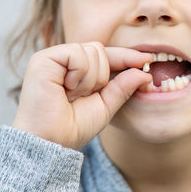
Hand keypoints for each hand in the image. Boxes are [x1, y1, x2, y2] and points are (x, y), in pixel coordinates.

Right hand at [12, 42, 151, 149]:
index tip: (148, 60)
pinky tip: (65, 89)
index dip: (126, 57)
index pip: (105, 55)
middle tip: (83, 96)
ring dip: (90, 79)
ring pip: (92, 50)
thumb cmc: (73, 127)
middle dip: (101, 76)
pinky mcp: (43, 59)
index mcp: (76, 70)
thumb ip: (123, 87)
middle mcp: (64, 61)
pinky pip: (77, 53)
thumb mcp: (106, 106)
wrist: (51, 142)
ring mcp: (52, 58)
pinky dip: (79, 74)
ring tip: (72, 95)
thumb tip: (145, 72)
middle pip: (100, 49)